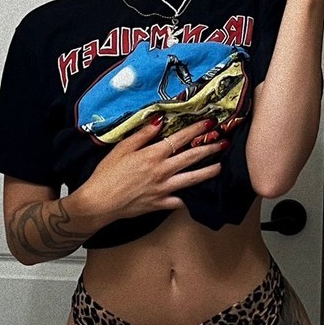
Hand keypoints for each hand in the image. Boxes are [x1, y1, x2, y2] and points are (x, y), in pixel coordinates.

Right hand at [79, 115, 229, 221]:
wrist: (99, 202)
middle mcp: (162, 171)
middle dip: (210, 148)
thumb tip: (159, 121)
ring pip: (192, 179)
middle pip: (191, 157)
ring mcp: (163, 189)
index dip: (196, 129)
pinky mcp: (160, 204)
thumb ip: (142, 135)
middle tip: (224, 141)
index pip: (180, 138)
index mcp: (152, 155)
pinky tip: (199, 195)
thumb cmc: (106, 174)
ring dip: (208, 172)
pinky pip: (180, 201)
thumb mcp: (121, 148)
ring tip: (221, 166)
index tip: (209, 122)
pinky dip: (191, 198)